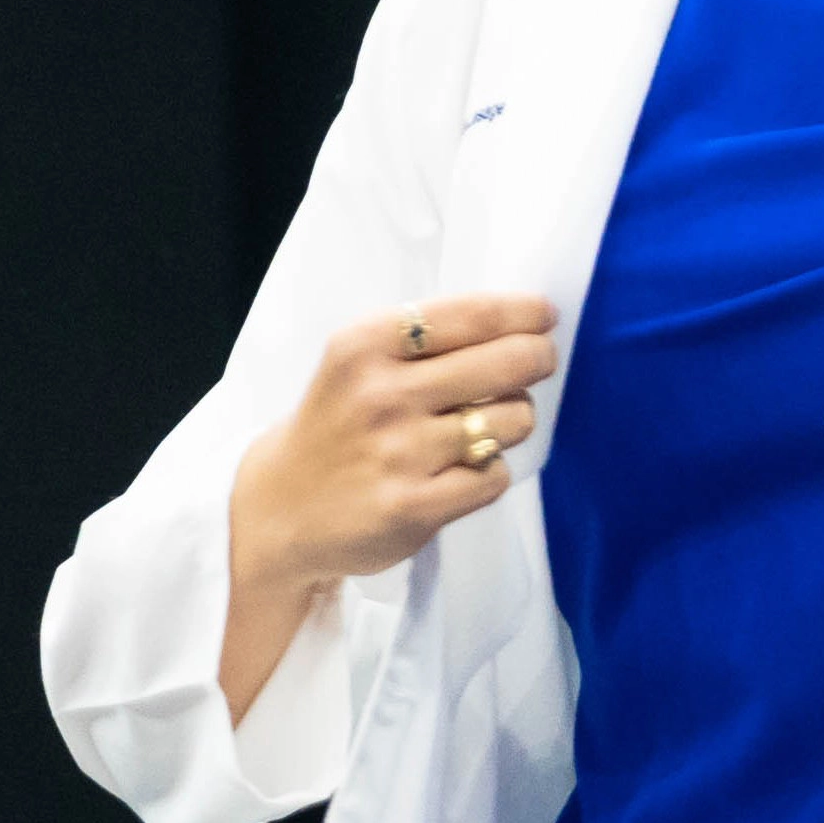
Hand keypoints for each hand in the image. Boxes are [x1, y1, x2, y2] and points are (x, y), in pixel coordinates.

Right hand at [219, 295, 552, 717]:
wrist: (279, 509)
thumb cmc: (337, 423)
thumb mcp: (358, 362)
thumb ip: (427, 339)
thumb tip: (526, 323)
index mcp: (365, 345)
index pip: (473, 314)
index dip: (524, 313)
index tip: (544, 317)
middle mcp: (381, 393)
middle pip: (511, 362)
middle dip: (538, 358)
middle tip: (538, 361)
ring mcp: (399, 453)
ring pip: (513, 420)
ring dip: (512, 421)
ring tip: (483, 427)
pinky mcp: (414, 506)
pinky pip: (495, 476)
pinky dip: (489, 472)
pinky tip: (458, 472)